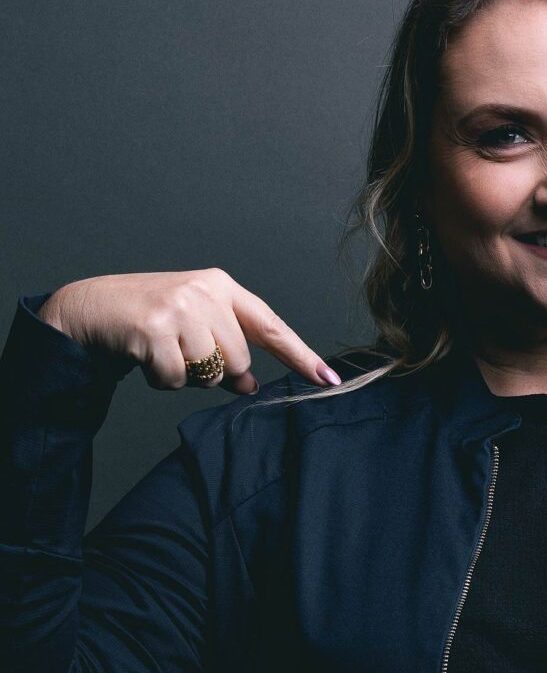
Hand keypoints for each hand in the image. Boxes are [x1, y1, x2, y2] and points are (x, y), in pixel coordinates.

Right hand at [38, 269, 342, 394]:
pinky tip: (143, 357)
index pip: (272, 327)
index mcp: (222, 287)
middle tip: (181, 352)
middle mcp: (206, 291)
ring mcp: (181, 306)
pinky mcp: (155, 327)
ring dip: (185, 375)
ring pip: (210, 371)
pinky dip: (161, 379)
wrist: (88, 310)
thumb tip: (251, 385)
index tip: (330, 378)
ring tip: (160, 351)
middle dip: (214, 371)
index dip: (301, 356)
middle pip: (239, 360)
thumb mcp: (193, 329)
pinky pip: (177, 378)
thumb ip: (227, 354)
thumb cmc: (148, 321)